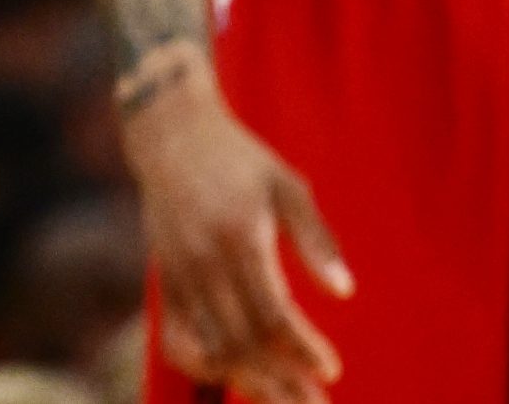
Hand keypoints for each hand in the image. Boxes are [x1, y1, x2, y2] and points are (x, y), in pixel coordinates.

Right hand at [125, 54, 352, 403]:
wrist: (168, 132)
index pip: (272, 314)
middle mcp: (203, 261)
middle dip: (282, 379)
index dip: (303, 349)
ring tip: (283, 399)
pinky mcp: (163, 278)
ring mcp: (177, 272)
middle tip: (315, 401)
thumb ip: (315, 238)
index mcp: (239, 236)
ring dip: (250, 379)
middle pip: (243, 341)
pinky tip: (234, 378)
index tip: (330, 369)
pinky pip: (179, 337)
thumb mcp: (286, 184)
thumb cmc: (238, 158)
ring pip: (212, 346)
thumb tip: (344, 292)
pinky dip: (204, 366)